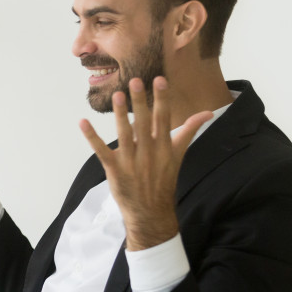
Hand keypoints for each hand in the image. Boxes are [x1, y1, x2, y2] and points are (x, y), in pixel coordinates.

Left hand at [78, 76, 212, 250]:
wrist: (151, 212)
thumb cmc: (164, 179)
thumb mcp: (178, 155)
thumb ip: (189, 131)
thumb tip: (208, 113)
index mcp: (164, 147)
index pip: (163, 119)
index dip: (162, 99)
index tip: (159, 80)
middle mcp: (148, 152)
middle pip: (143, 123)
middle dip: (140, 102)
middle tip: (135, 81)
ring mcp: (130, 161)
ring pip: (124, 134)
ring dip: (120, 115)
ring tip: (117, 95)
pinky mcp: (114, 169)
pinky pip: (101, 151)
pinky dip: (92, 137)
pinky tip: (82, 122)